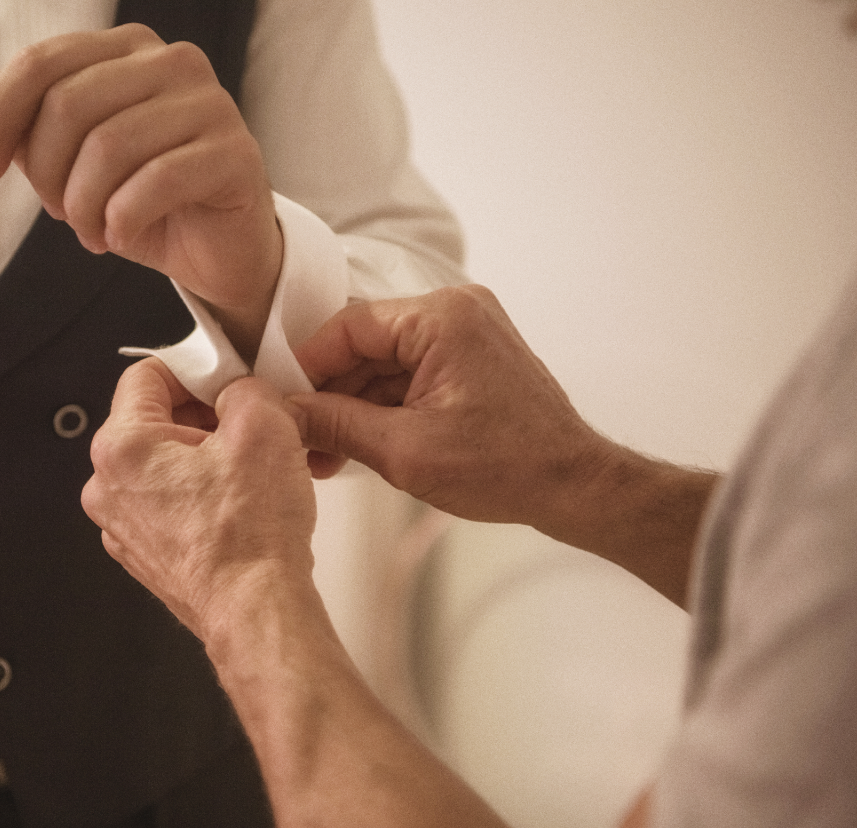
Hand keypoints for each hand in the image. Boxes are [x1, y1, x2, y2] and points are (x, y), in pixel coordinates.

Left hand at [0, 25, 281, 355]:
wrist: (214, 252)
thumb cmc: (139, 199)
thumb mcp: (61, 159)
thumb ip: (9, 115)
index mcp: (128, 49)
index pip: (41, 64)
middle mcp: (174, 61)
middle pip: (70, 105)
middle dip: (48, 173)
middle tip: (59, 213)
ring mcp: (211, 103)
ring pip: (110, 147)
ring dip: (84, 207)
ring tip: (90, 232)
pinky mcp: (235, 154)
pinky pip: (155, 182)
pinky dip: (122, 221)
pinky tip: (121, 236)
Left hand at [81, 358, 316, 641]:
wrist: (256, 611)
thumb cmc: (249, 537)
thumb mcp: (265, 426)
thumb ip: (246, 388)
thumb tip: (241, 391)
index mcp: (121, 447)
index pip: (147, 376)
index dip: (194, 369)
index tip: (225, 377)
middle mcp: (109, 488)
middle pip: (154, 423)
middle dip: (205, 417)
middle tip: (250, 426)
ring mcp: (124, 527)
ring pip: (166, 466)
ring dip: (207, 458)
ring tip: (252, 471)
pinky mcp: (148, 555)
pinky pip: (172, 506)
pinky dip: (203, 497)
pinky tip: (241, 505)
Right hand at [290, 285, 612, 529]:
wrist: (572, 486)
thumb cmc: (508, 466)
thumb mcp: (403, 450)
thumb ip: (335, 424)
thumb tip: (286, 413)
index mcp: (442, 318)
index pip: (348, 327)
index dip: (308, 367)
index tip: (283, 401)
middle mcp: (456, 312)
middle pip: (365, 344)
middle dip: (330, 394)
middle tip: (301, 438)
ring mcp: (466, 334)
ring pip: (384, 363)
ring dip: (354, 406)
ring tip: (326, 454)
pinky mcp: (470, 360)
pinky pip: (409, 373)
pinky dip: (383, 407)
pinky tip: (357, 444)